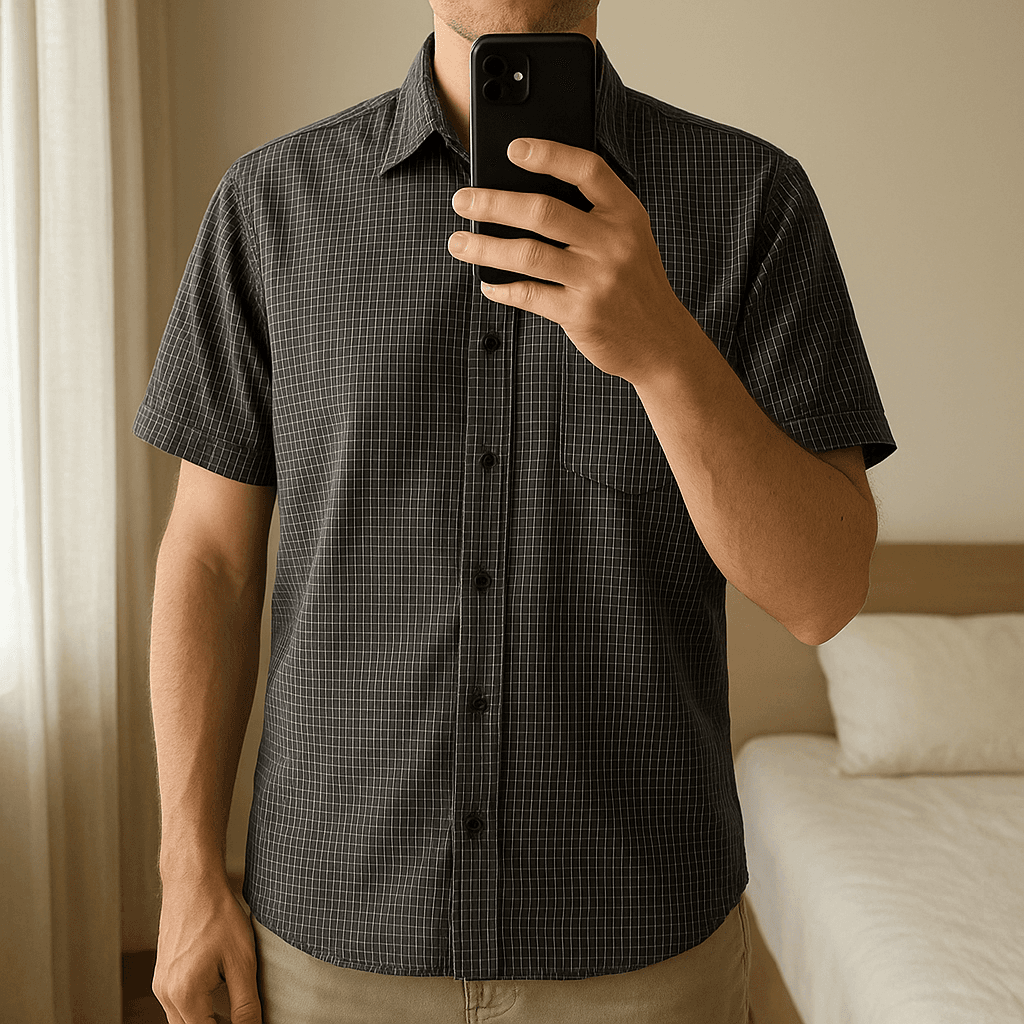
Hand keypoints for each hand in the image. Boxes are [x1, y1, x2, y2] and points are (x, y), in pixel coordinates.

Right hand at [152, 875, 261, 1023]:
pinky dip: (197, 1008)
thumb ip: (246, 1005)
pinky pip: (177, 1005)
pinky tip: (218, 994)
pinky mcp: (162, 975)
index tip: (248, 1022)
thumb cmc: (218, 915)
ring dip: (206, 1021)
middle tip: (243, 1017)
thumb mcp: (242, 961)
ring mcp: (160, 985)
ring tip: (233, 1009)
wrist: (192, 882)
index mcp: (185, 995)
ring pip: (182, 1021)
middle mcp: (166, 995)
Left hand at [447, 138, 692, 386]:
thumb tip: (525, 194)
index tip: (513, 148)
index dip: (549, 155)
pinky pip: (530, 295)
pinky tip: (488, 284)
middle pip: (544, 212)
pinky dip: (503, 288)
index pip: (587, 170)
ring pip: (528, 255)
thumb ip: (594, 214)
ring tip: (458, 243)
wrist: (661, 341)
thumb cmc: (635, 283)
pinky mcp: (581, 314)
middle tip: (463, 200)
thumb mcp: (630, 238)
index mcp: (626, 214)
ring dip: (485, 248)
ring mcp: (596, 280)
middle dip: (494, 203)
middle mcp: (613, 243)